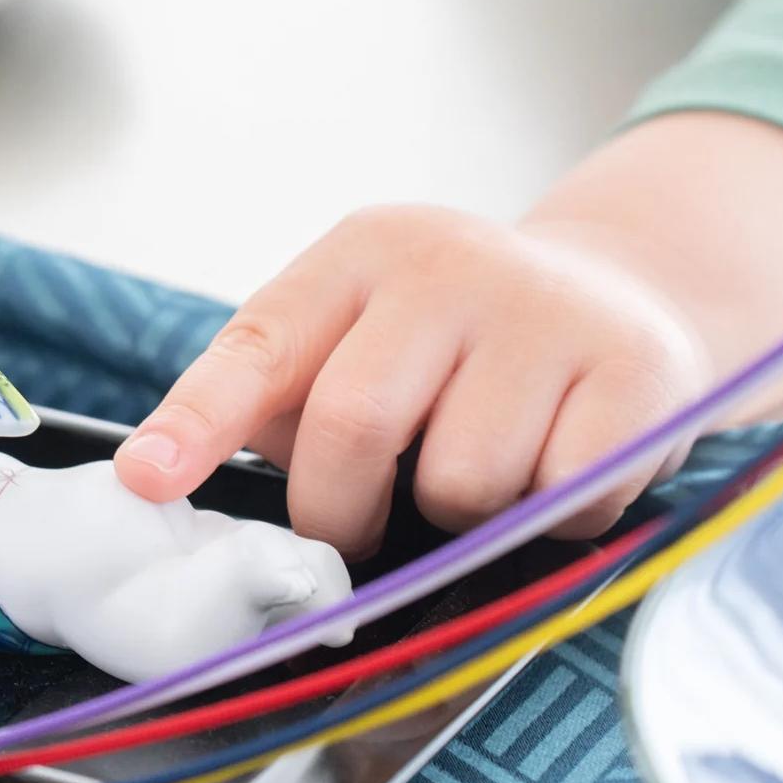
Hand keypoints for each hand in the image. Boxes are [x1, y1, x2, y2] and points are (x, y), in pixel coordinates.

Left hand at [115, 204, 711, 556]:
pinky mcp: (637, 373)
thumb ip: (277, 405)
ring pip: (461, 483)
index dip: (198, 422)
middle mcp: (450, 264)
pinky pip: (558, 502)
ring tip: (487, 467)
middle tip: (357, 527)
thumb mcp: (358, 340)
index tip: (146, 481)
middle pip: (351, 428)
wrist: (627, 297)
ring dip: (460, 515)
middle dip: (340, 512)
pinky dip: (548, 520)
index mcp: (359, 255)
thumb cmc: (455, 348)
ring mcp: (549, 312)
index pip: (259, 345)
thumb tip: (178, 488)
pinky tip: (559, 467)